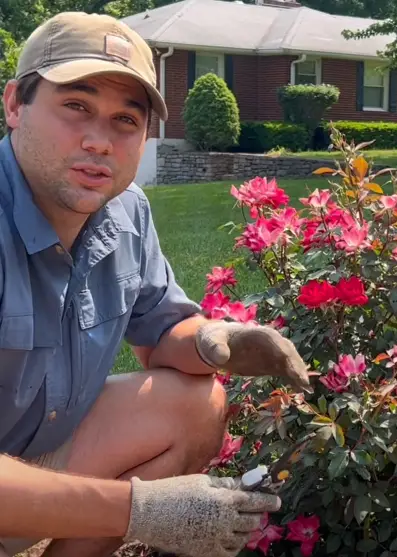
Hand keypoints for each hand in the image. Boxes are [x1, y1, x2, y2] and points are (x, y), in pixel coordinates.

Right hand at [125, 474, 280, 556]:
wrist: (151, 513)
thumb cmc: (176, 491)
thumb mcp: (202, 481)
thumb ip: (225, 485)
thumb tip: (242, 484)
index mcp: (225, 500)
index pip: (254, 501)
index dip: (267, 501)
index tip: (277, 501)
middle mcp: (225, 521)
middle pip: (252, 521)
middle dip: (258, 515)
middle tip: (258, 510)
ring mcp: (217, 539)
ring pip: (243, 537)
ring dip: (247, 529)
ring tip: (245, 522)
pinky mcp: (207, 552)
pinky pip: (230, 551)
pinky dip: (235, 544)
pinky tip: (232, 537)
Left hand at [195, 320, 311, 391]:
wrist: (217, 344)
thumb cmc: (214, 340)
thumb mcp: (211, 342)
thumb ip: (216, 348)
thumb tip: (222, 357)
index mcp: (256, 333)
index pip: (274, 340)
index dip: (283, 351)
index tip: (289, 364)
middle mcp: (269, 341)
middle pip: (287, 350)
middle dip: (296, 364)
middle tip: (302, 381)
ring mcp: (272, 353)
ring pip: (291, 361)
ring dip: (299, 373)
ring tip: (306, 389)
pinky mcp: (272, 364)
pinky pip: (287, 371)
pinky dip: (295, 379)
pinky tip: (302, 391)